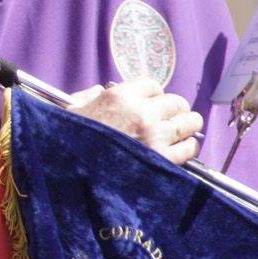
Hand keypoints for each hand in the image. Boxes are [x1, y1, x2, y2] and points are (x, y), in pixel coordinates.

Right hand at [66, 79, 203, 165]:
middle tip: (169, 119)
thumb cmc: (68, 141)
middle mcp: (141, 113)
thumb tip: (98, 92)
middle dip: (174, 110)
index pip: (153, 86)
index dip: (153, 96)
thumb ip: (89, 97)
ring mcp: (154, 136)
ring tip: (180, 133)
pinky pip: (189, 148)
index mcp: (119, 97)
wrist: (69, 172)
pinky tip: (182, 149)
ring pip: (189, 123)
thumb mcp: (72, 109)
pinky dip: (188, 148)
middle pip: (177, 102)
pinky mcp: (161, 160)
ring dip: (186, 127)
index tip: (150, 105)